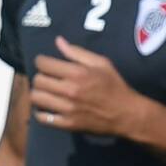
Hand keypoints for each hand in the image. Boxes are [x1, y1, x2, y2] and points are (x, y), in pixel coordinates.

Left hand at [30, 36, 145, 137]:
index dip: (41, 61)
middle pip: (37, 80)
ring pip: (36, 98)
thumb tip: (58, 40)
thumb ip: (77, 52)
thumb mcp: (102, 63)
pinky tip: (48, 109)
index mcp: (77, 73)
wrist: (128, 114)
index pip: (43, 63)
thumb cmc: (115, 86)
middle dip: (40, 77)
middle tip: (48, 79)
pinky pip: (43, 118)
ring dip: (39, 94)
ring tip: (46, 93)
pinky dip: (41, 113)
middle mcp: (70, 90)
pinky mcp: (68, 124)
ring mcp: (68, 108)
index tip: (46, 64)